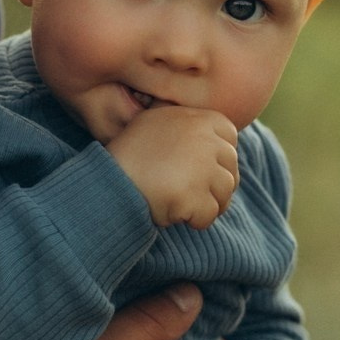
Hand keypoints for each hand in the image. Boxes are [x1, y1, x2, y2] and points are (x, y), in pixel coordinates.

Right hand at [107, 106, 239, 229]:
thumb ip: (187, 126)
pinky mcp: (195, 195)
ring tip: (180, 203)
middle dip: (215, 185)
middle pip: (230, 167)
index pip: (230, 136)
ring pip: (225, 193)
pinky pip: (209, 215)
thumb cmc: (130, 157)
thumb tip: (219, 139)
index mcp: (197, 118)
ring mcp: (202, 167)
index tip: (199, 168)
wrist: (108, 183)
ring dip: (207, 204)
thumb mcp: (155, 124)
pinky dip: (195, 221)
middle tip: (189, 193)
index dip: (219, 156)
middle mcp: (204, 138)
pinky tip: (175, 214)